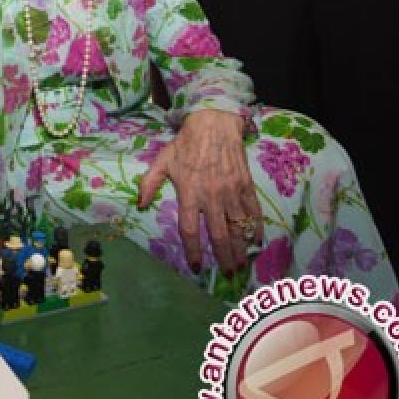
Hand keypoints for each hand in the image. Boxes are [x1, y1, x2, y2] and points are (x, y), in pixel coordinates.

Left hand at [137, 109, 262, 274]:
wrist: (214, 124)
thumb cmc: (186, 144)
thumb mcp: (162, 161)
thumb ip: (149, 183)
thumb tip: (141, 204)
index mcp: (189, 194)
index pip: (190, 229)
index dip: (193, 250)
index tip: (197, 266)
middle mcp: (211, 197)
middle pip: (219, 234)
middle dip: (224, 257)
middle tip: (229, 273)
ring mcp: (231, 192)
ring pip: (237, 227)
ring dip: (240, 248)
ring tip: (241, 264)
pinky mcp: (245, 185)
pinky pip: (253, 211)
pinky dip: (256, 227)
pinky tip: (257, 241)